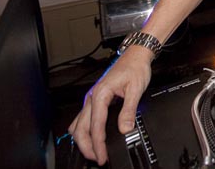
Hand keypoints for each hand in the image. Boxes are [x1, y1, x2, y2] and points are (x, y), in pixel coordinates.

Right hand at [67, 47, 152, 164]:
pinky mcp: (95, 98)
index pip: (96, 126)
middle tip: (97, 158)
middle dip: (86, 146)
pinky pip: (83, 118)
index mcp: (100, 94)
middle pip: (80, 128)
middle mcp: (92, 96)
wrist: (135, 55)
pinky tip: (92, 137)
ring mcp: (92, 97)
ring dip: (83, 139)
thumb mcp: (136, 89)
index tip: (102, 156)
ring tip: (94, 151)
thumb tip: (125, 128)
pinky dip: (85, 130)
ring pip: (78, 124)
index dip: (98, 144)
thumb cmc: (135, 67)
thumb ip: (129, 110)